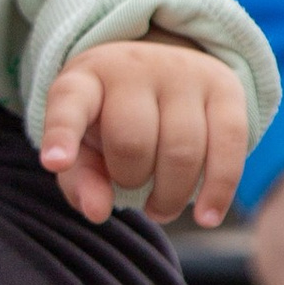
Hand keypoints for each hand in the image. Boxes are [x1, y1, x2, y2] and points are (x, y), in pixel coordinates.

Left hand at [40, 35, 250, 228]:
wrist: (159, 70)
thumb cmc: (110, 120)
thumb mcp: (83, 144)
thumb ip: (80, 179)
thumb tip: (98, 212)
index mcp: (85, 79)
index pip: (69, 103)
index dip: (62, 134)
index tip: (54, 162)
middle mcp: (133, 67)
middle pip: (131, 142)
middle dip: (130, 180)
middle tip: (130, 185)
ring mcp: (182, 73)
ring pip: (181, 151)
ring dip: (170, 195)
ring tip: (159, 206)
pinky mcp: (224, 87)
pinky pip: (229, 146)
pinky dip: (218, 190)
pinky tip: (206, 217)